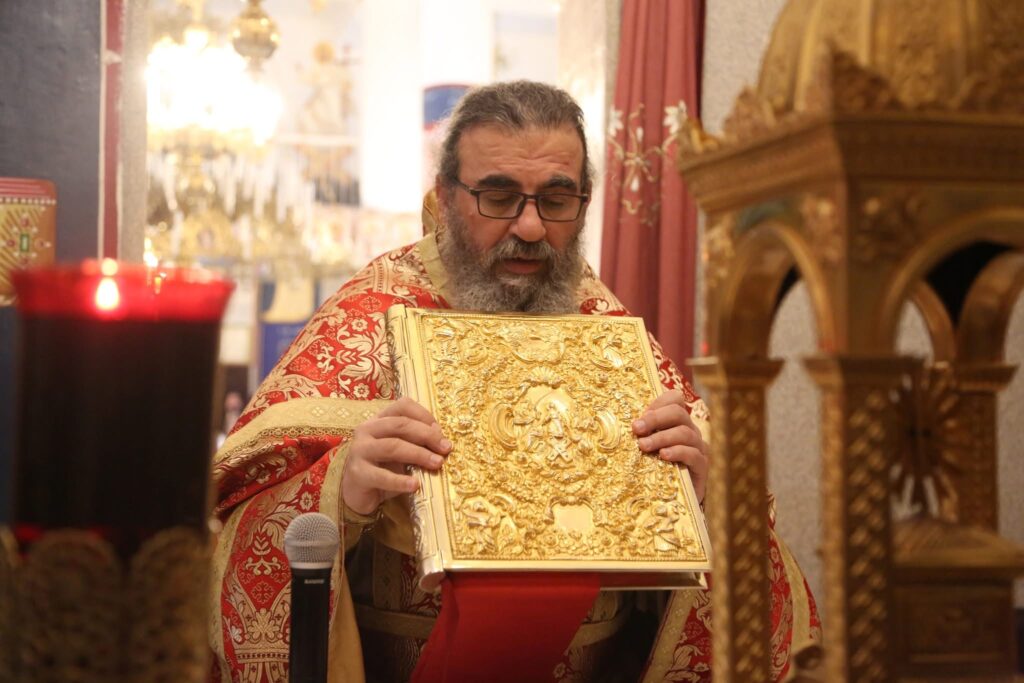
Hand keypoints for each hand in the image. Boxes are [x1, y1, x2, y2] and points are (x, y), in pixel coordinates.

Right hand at [341, 397, 451, 514]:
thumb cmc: (382, 467)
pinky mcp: (357, 473)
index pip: (402, 406)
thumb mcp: (400, 451)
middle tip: (446, 448)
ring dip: (418, 454)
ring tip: (437, 464)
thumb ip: (416, 442)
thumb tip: (443, 443)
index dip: (424, 415)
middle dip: (427, 435)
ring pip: (393, 447)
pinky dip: (400, 481)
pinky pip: (382, 476)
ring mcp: (360, 451)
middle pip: (400, 425)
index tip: (441, 432)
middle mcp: (367, 430)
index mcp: (379, 420)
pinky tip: (415, 485)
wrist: (356, 492)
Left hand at [632, 390, 708, 502]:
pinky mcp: (702, 467)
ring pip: (685, 433)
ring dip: (661, 437)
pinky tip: (663, 456)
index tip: (639, 416)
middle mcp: (690, 431)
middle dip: (655, 418)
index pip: (675, 399)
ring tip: (643, 446)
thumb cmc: (656, 471)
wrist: (674, 501)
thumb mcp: (646, 449)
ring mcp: (698, 448)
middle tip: (636, 429)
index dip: (658, 403)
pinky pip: (693, 454)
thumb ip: (640, 434)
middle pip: (679, 413)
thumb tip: (617, 423)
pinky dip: (677, 452)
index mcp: (676, 422)